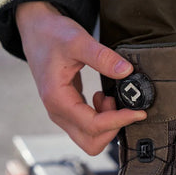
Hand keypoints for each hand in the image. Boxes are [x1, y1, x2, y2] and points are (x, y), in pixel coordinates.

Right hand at [16, 1, 145, 154]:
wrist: (36, 31)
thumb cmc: (52, 35)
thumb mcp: (78, 40)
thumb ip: (102, 56)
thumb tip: (126, 71)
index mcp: (58, 100)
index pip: (94, 126)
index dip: (119, 121)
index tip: (139, 111)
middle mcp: (58, 113)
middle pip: (91, 143)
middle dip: (112, 129)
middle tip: (120, 104)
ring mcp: (62, 114)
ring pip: (90, 138)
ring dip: (107, 124)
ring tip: (110, 98)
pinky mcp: (68, 111)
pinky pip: (88, 127)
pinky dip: (102, 119)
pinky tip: (103, 98)